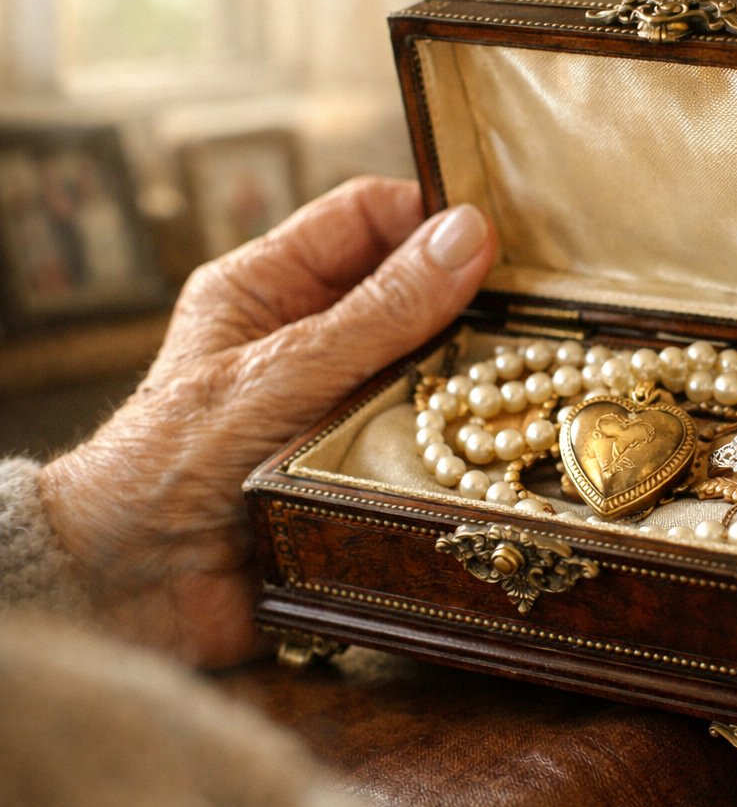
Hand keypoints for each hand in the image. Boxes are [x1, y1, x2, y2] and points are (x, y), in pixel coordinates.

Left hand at [37, 177, 496, 666]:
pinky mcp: (360, 467)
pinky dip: (462, 441)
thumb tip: (465, 236)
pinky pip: (428, 440)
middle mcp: (309, 339)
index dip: (431, 216)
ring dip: (469, 378)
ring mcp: (338, 404)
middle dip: (469, 300)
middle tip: (536, 313)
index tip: (503, 239)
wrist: (130, 589)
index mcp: (267, 287)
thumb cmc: (167, 466)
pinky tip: (499, 444)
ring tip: (524, 381)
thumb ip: (378, 310)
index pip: (367, 216)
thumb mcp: (282, 372)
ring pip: (430, 368)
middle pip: (410, 292)